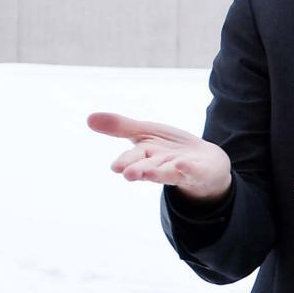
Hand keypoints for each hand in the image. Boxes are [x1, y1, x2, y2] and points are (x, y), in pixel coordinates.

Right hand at [89, 111, 231, 202]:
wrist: (205, 161)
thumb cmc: (170, 148)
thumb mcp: (145, 133)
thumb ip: (120, 127)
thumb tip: (88, 118)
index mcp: (145, 155)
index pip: (133, 158)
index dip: (125, 162)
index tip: (116, 167)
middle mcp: (160, 165)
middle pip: (147, 167)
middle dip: (138, 170)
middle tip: (128, 173)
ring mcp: (180, 170)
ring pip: (167, 173)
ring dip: (158, 173)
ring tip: (149, 173)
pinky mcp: (199, 171)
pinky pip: (193, 171)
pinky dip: (188, 169)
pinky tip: (182, 164)